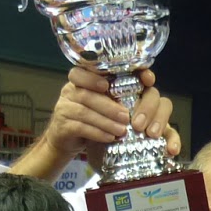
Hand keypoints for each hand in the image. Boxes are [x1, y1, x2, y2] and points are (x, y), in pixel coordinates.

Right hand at [37, 67, 179, 169]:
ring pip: (84, 111)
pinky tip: (109, 138)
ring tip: (121, 130)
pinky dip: (96, 132)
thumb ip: (117, 92)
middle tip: (126, 116)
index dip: (110, 72)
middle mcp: (70, 90)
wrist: (66, 142)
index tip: (129, 81)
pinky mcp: (62, 126)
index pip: (90, 68)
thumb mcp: (103, 102)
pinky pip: (79, 127)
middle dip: (109, 105)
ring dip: (105, 120)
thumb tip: (148, 81)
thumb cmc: (90, 119)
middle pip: (88, 93)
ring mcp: (64, 107)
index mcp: (82, 79)